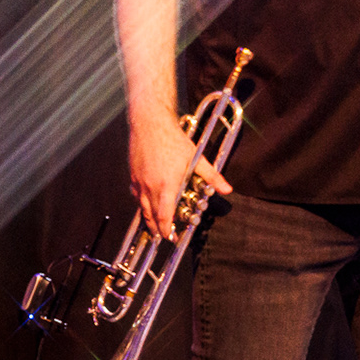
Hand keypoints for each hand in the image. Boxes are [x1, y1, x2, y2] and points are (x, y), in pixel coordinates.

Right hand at [128, 121, 229, 241]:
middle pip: (151, 216)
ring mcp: (139, 181)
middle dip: (157, 229)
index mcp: (166, 185)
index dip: (166, 230)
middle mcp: (150, 186)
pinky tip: (145, 202)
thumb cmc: (172, 139)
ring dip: (148, 218)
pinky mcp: (133, 174)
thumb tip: (227, 189)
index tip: (170, 237)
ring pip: (141, 206)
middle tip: (163, 235)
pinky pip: (135, 194)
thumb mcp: (196, 158)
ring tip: (154, 225)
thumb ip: (212, 177)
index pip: (164, 216)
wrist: (150, 123)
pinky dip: (141, 203)